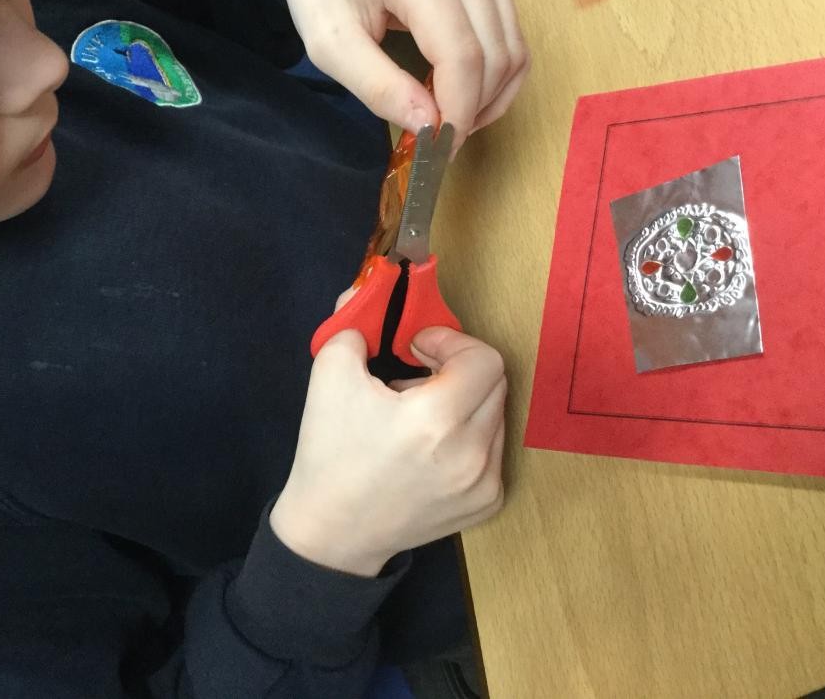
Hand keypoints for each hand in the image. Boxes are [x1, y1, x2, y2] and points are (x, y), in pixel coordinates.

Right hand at [270, 324, 505, 576]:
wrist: (334, 531)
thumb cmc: (331, 453)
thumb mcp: (329, 377)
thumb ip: (353, 326)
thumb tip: (367, 294)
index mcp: (436, 420)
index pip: (483, 358)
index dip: (452, 342)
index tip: (419, 349)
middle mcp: (472, 453)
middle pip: (494, 381)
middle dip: (458, 366)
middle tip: (418, 374)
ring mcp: (485, 482)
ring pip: (495, 414)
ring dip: (464, 401)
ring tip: (420, 415)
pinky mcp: (488, 503)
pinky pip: (493, 448)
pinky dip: (469, 436)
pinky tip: (430, 448)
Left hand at [273, 0, 529, 150]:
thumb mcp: (329, 44)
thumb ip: (378, 86)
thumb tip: (429, 128)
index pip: (461, 54)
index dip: (458, 111)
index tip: (438, 150)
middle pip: (494, 55)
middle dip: (472, 110)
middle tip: (437, 143)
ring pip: (512, 49)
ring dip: (489, 98)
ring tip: (448, 120)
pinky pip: (512, 36)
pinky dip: (496, 77)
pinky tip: (464, 96)